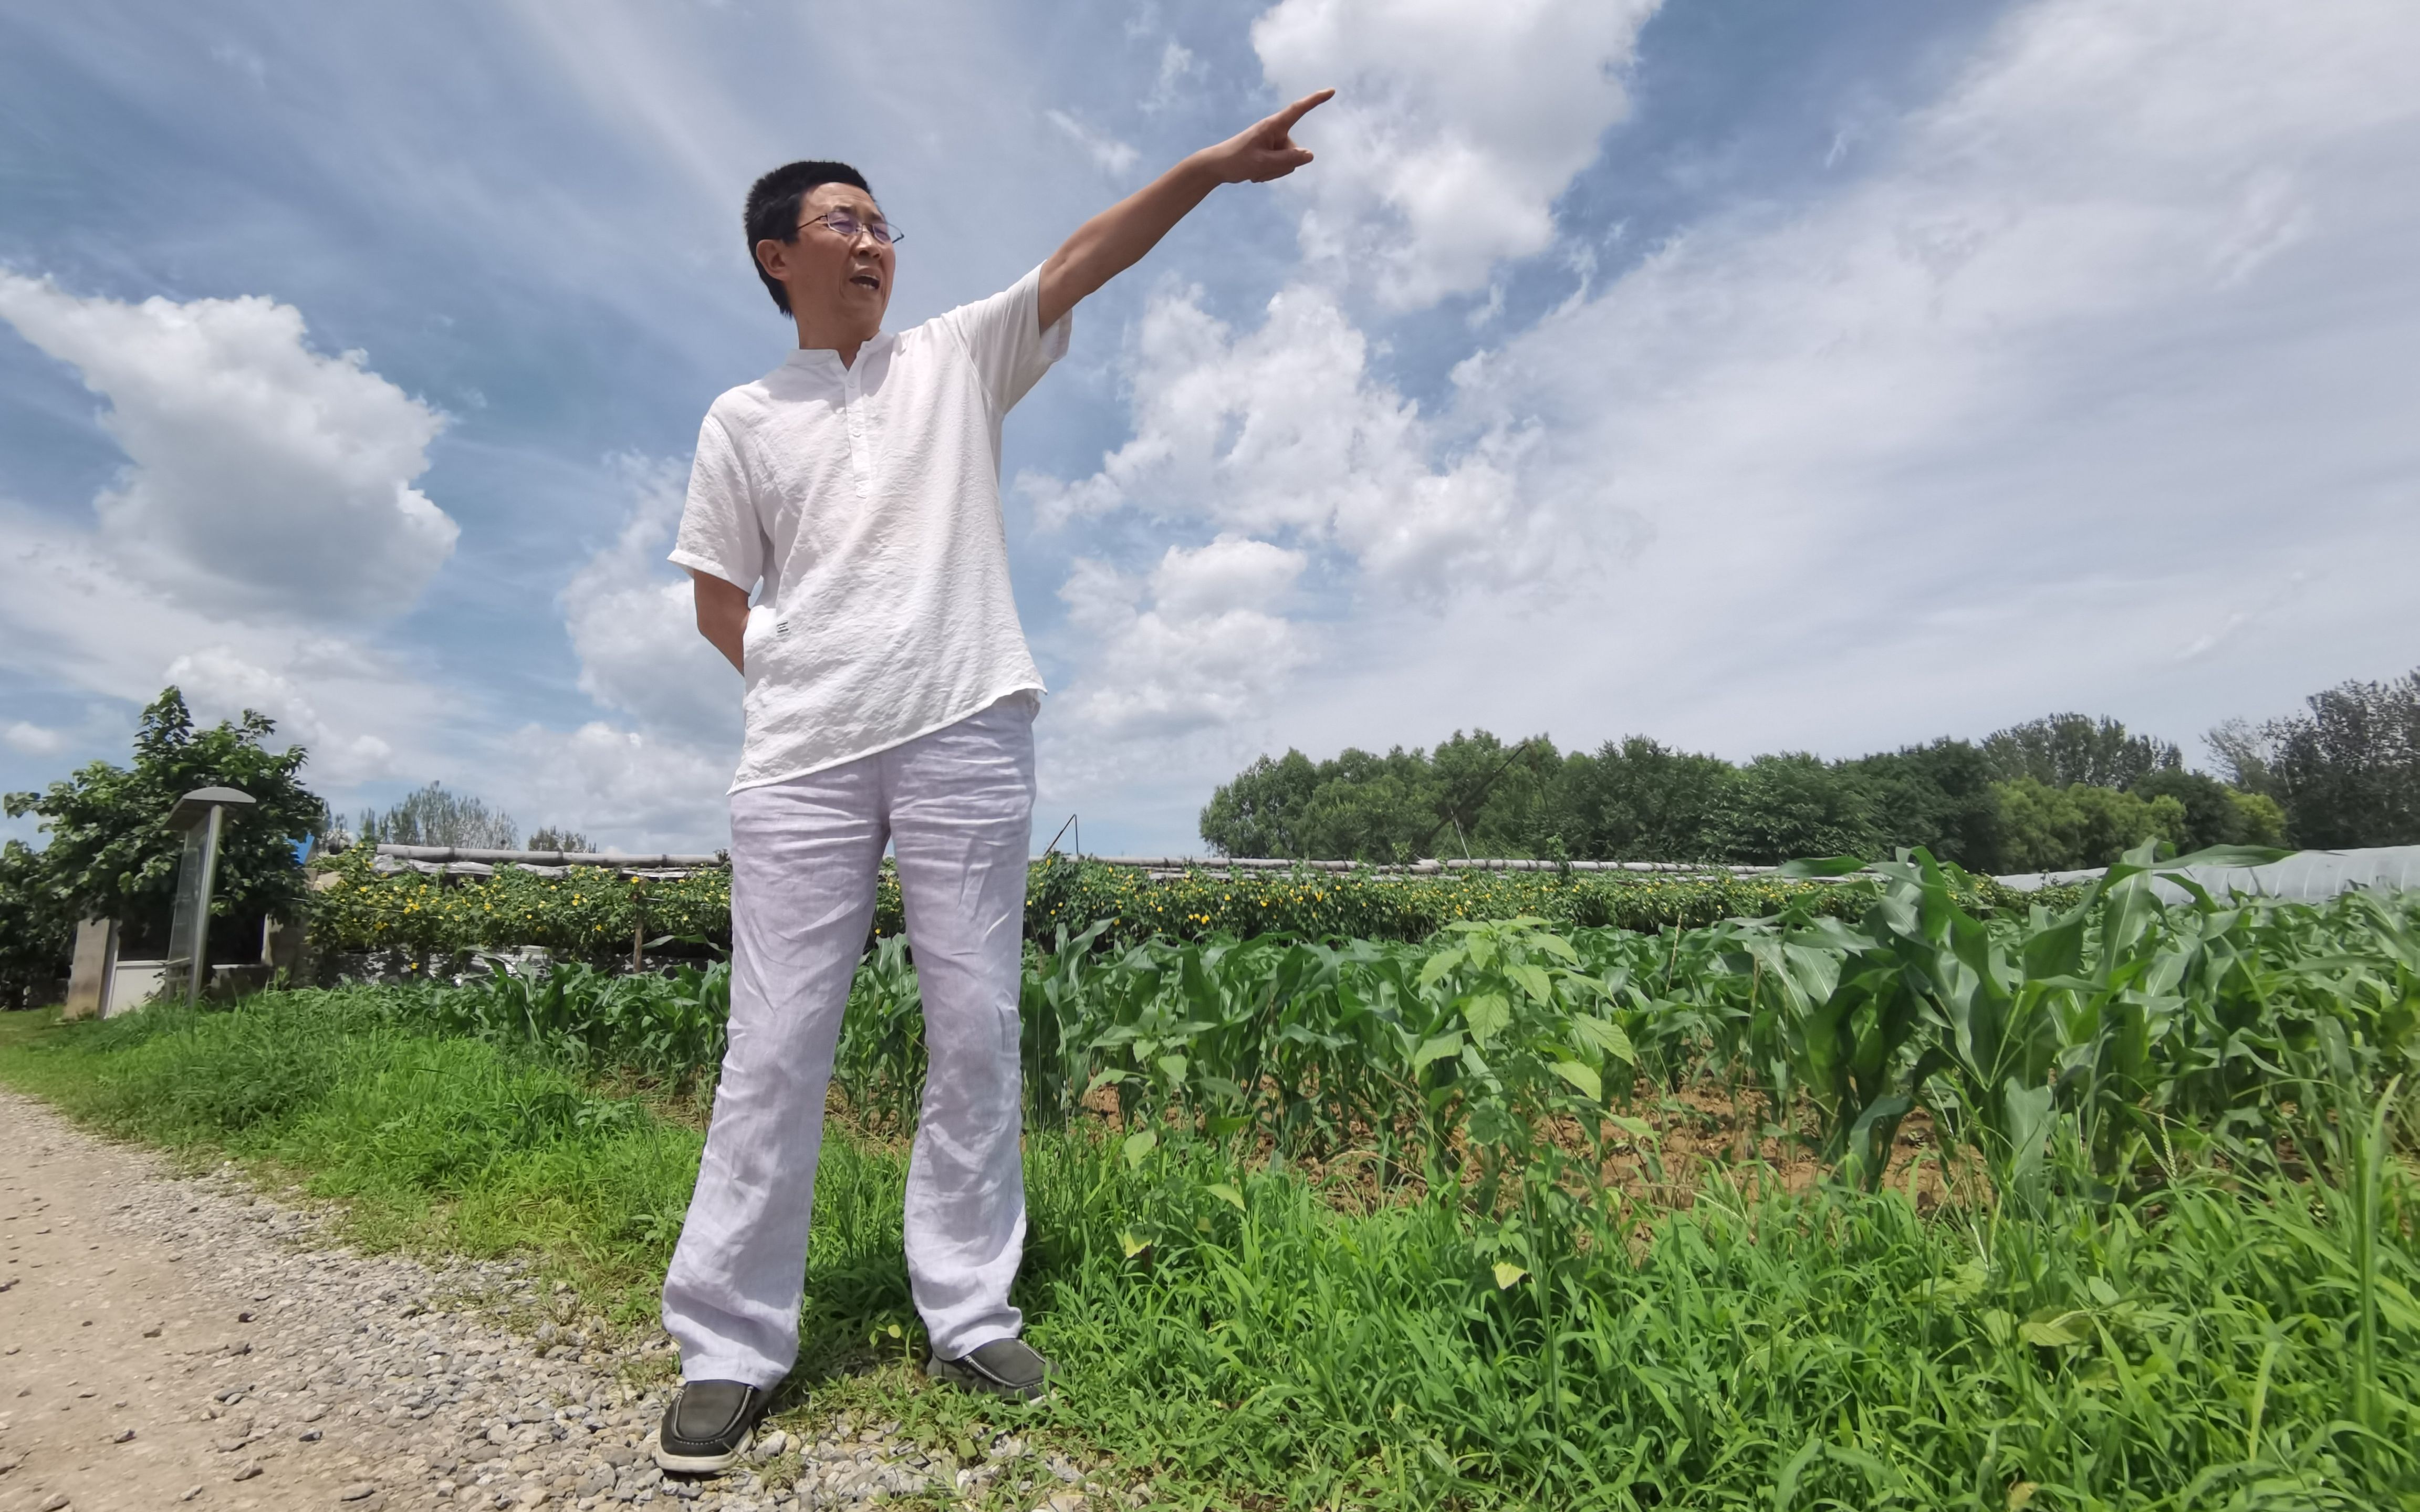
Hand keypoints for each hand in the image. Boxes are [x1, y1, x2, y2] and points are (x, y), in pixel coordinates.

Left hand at [1201, 89, 1333, 184]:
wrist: (1217, 167)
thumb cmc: (1236, 160)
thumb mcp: (1262, 162)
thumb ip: (1287, 160)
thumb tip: (1310, 155)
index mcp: (1273, 126)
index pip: (1298, 110)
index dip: (1315, 100)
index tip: (1330, 91)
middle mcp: (1276, 132)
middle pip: (1294, 152)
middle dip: (1280, 165)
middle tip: (1258, 168)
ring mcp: (1274, 144)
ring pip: (1289, 163)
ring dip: (1274, 171)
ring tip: (1255, 170)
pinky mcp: (1271, 153)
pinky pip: (1282, 167)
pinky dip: (1270, 173)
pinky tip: (1255, 173)